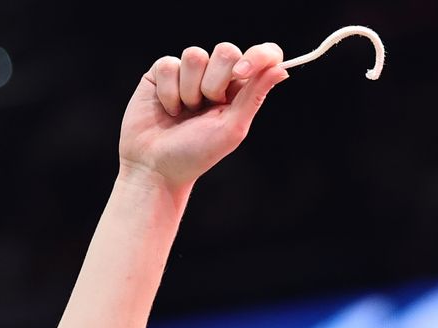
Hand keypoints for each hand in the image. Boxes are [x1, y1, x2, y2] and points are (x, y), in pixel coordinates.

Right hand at [118, 41, 288, 189]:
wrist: (155, 165)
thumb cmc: (197, 153)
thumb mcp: (232, 128)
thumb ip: (255, 96)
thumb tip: (282, 70)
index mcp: (242, 91)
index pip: (262, 56)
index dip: (258, 56)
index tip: (242, 73)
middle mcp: (218, 78)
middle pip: (227, 51)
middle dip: (215, 82)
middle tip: (208, 107)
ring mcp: (189, 73)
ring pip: (195, 55)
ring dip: (190, 89)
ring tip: (186, 111)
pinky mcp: (162, 73)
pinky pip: (168, 64)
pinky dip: (169, 91)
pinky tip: (169, 109)